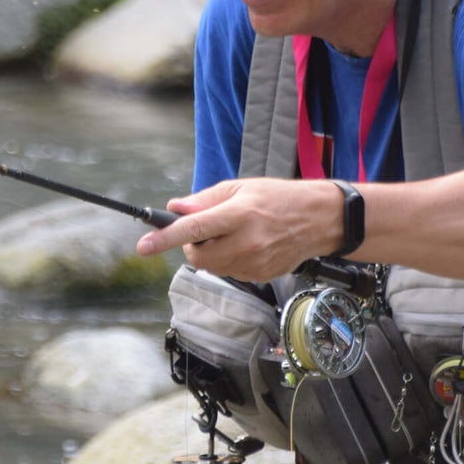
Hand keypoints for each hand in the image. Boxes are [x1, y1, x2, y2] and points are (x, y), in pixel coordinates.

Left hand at [132, 178, 341, 280]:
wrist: (319, 219)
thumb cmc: (278, 198)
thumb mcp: (240, 188)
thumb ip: (204, 201)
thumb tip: (174, 209)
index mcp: (239, 214)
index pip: (195, 228)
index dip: (165, 238)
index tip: (143, 246)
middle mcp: (247, 241)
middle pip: (198, 255)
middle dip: (192, 245)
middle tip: (207, 230)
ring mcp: (255, 262)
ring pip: (212, 267)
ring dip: (211, 253)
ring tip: (233, 235)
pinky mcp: (261, 276)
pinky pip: (230, 273)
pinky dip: (229, 261)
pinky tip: (248, 246)